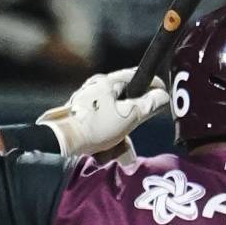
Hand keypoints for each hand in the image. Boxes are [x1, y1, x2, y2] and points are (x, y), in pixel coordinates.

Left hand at [39, 68, 170, 158]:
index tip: (163, 93)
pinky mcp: (80, 115)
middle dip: (135, 115)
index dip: (153, 83)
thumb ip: (148, 105)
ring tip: (123, 148)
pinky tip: (109, 149)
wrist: (62, 141)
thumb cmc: (96, 126)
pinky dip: (109, 135)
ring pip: (113, 113)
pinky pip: (101, 122)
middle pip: (125, 97)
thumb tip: (163, 96)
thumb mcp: (128, 116)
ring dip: (122, 131)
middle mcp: (96, 87)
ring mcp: (86, 101)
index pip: (136, 74)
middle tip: (141, 125)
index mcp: (107, 82)